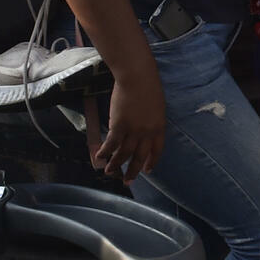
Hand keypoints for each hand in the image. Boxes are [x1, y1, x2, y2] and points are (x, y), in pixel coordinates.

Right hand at [94, 68, 165, 182]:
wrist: (137, 77)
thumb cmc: (148, 86)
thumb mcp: (157, 107)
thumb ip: (152, 120)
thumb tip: (145, 129)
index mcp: (159, 127)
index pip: (157, 150)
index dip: (151, 161)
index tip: (147, 170)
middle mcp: (147, 133)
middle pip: (140, 156)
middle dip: (133, 171)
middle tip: (127, 181)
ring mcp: (133, 130)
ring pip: (124, 154)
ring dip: (115, 164)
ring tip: (109, 172)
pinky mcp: (119, 126)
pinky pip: (111, 144)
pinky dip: (104, 152)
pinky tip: (99, 157)